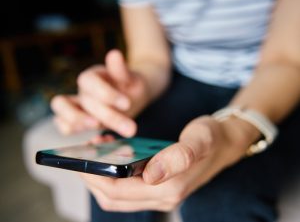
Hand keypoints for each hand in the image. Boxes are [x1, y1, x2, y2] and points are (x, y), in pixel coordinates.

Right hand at [51, 50, 149, 135]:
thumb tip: (114, 54)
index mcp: (93, 76)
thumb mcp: (131, 78)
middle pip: (84, 101)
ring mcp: (77, 107)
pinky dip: (73, 132)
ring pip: (60, 111)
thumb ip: (122, 71)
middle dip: (108, 115)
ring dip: (78, 121)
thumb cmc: (130, 85)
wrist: (132, 95)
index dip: (106, 93)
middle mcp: (82, 91)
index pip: (89, 81)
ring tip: (100, 129)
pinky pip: (63, 126)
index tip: (126, 104)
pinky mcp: (78, 122)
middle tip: (130, 129)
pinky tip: (96, 139)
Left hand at [80, 115, 259, 211]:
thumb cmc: (211, 138)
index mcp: (169, 188)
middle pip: (114, 197)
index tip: (80, 160)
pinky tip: (112, 156)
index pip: (119, 191)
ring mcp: (160, 194)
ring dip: (102, 178)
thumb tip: (151, 174)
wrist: (225, 142)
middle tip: (82, 156)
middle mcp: (162, 197)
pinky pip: (128, 189)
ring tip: (95, 153)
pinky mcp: (159, 187)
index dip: (95, 178)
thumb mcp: (199, 140)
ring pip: (119, 196)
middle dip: (93, 179)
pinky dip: (114, 177)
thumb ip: (179, 157)